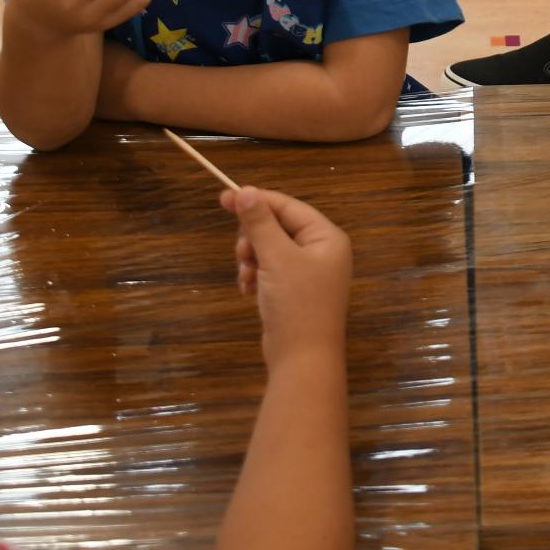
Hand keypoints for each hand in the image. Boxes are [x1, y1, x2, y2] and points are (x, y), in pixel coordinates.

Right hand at [222, 186, 352, 369]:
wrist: (302, 358)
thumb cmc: (296, 303)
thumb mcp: (276, 258)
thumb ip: (260, 223)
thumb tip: (245, 191)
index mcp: (327, 237)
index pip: (288, 206)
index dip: (256, 200)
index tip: (223, 197)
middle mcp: (321, 250)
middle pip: (277, 227)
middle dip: (254, 238)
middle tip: (243, 254)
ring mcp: (308, 272)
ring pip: (269, 249)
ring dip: (252, 259)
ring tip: (248, 277)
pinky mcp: (294, 290)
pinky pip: (269, 270)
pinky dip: (255, 275)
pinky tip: (248, 290)